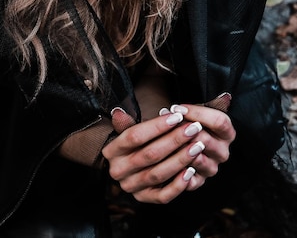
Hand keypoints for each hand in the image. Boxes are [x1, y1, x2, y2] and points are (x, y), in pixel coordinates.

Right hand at [102, 104, 234, 203]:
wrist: (132, 166)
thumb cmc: (136, 143)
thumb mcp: (129, 130)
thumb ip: (127, 123)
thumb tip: (118, 111)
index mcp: (112, 151)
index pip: (134, 136)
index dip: (157, 126)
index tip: (178, 116)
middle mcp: (118, 171)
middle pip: (149, 154)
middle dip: (174, 140)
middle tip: (194, 128)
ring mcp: (131, 187)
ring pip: (158, 174)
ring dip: (180, 159)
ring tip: (197, 145)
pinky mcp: (145, 198)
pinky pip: (163, 196)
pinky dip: (178, 185)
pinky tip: (191, 171)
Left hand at [174, 104, 235, 191]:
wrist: (183, 144)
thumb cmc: (190, 124)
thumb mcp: (197, 112)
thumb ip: (202, 107)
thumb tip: (220, 98)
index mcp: (227, 133)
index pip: (219, 121)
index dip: (197, 113)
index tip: (177, 107)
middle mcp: (223, 152)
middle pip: (206, 140)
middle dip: (184, 130)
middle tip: (166, 123)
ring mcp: (212, 168)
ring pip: (197, 159)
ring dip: (178, 148)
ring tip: (163, 138)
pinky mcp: (200, 181)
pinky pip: (190, 180)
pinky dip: (178, 170)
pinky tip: (166, 160)